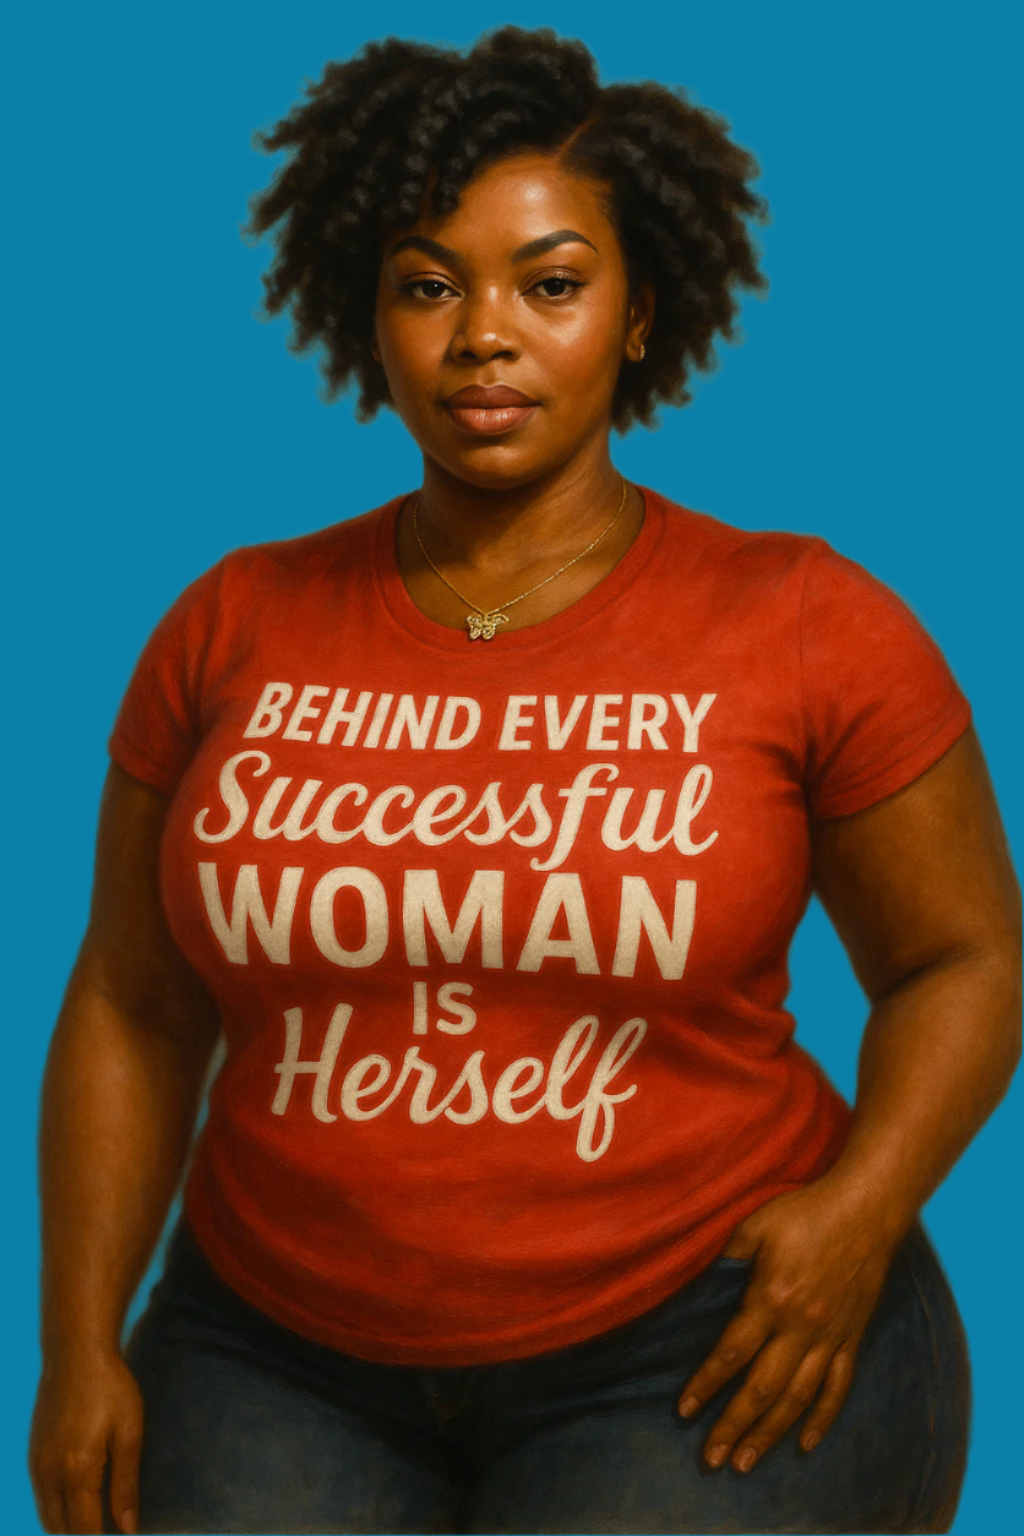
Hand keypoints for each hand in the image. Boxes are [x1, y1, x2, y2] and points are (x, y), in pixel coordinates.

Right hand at [30, 1347, 142, 1533]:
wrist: (77, 1353)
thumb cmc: (111, 1388)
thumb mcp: (129, 1434)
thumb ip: (125, 1485)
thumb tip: (128, 1528)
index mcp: (76, 1472)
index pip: (85, 1530)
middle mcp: (49, 1474)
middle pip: (61, 1529)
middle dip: (84, 1535)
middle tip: (112, 1530)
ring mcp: (37, 1464)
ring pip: (48, 1515)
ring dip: (69, 1525)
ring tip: (99, 1517)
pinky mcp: (33, 1453)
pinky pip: (42, 1495)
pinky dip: (58, 1507)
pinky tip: (81, 1497)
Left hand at [676, 1181, 902, 1473]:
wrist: (866, 1210)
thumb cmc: (805, 1212)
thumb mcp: (756, 1226)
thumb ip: (730, 1258)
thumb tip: (706, 1283)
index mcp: (771, 1300)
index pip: (731, 1354)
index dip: (705, 1385)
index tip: (684, 1411)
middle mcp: (800, 1327)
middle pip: (761, 1389)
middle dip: (733, 1427)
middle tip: (711, 1460)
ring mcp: (829, 1337)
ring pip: (797, 1399)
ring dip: (770, 1434)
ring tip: (746, 1463)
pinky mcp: (851, 1338)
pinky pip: (836, 1387)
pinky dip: (821, 1419)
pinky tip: (805, 1444)